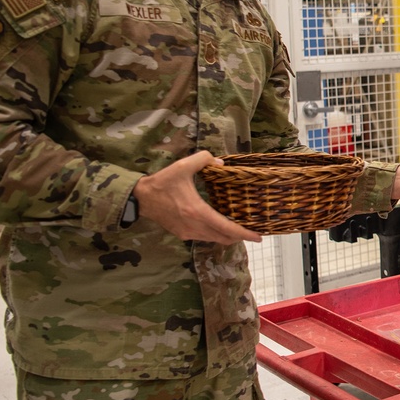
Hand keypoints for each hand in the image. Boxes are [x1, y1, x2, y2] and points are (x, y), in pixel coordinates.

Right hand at [134, 151, 261, 245]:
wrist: (141, 199)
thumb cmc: (163, 182)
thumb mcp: (183, 166)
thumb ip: (204, 159)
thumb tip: (221, 164)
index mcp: (198, 212)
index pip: (226, 228)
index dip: (244, 233)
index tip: (258, 237)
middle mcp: (194, 226)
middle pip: (223, 238)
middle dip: (239, 237)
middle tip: (252, 232)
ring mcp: (188, 233)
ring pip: (214, 240)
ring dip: (227, 236)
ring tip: (238, 229)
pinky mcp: (181, 234)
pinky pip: (204, 238)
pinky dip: (215, 235)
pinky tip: (219, 226)